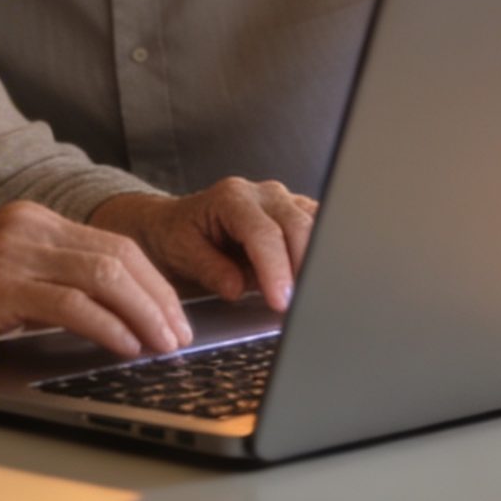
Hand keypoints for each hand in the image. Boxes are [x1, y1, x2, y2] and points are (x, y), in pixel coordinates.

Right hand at [0, 200, 190, 359]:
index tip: (175, 316)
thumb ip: (45, 281)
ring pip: (104, 275)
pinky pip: (70, 304)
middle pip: (120, 256)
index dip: (154, 282)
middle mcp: (28, 227)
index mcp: (33, 220)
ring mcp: (12, 252)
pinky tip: (125, 347)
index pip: (115, 245)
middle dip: (160, 299)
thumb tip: (104, 316)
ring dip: (144, 314)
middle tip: (181, 336)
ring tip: (163, 346)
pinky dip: (107, 326)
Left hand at [91, 178, 315, 313]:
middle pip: (299, 225)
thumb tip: (237, 288)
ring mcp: (284, 201)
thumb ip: (211, 270)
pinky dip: (323, 252)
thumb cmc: (178, 237)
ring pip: (316, 224)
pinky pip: (319, 228)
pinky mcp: (297, 214)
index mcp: (232, 198)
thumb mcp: (183, 254)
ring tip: (313, 296)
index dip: (276, 269)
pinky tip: (320, 279)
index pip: (263, 234)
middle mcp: (263, 193)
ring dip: (318, 260)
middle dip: (305, 268)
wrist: (176, 224)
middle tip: (304, 306)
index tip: (282, 302)